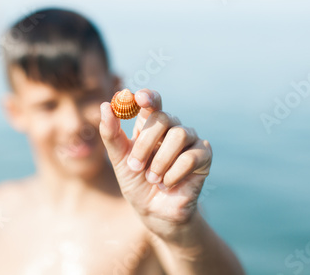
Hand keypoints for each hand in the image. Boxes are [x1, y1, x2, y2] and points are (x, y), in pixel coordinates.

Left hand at [99, 88, 212, 240]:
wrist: (154, 213)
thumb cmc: (136, 184)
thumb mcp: (119, 160)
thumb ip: (111, 134)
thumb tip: (106, 105)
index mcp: (151, 125)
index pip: (152, 102)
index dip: (148, 97)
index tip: (138, 98)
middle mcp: (172, 128)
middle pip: (163, 118)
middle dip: (146, 143)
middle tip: (135, 166)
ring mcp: (190, 140)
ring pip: (179, 135)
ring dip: (160, 162)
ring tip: (153, 179)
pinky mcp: (204, 155)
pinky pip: (191, 156)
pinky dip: (174, 174)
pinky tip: (168, 184)